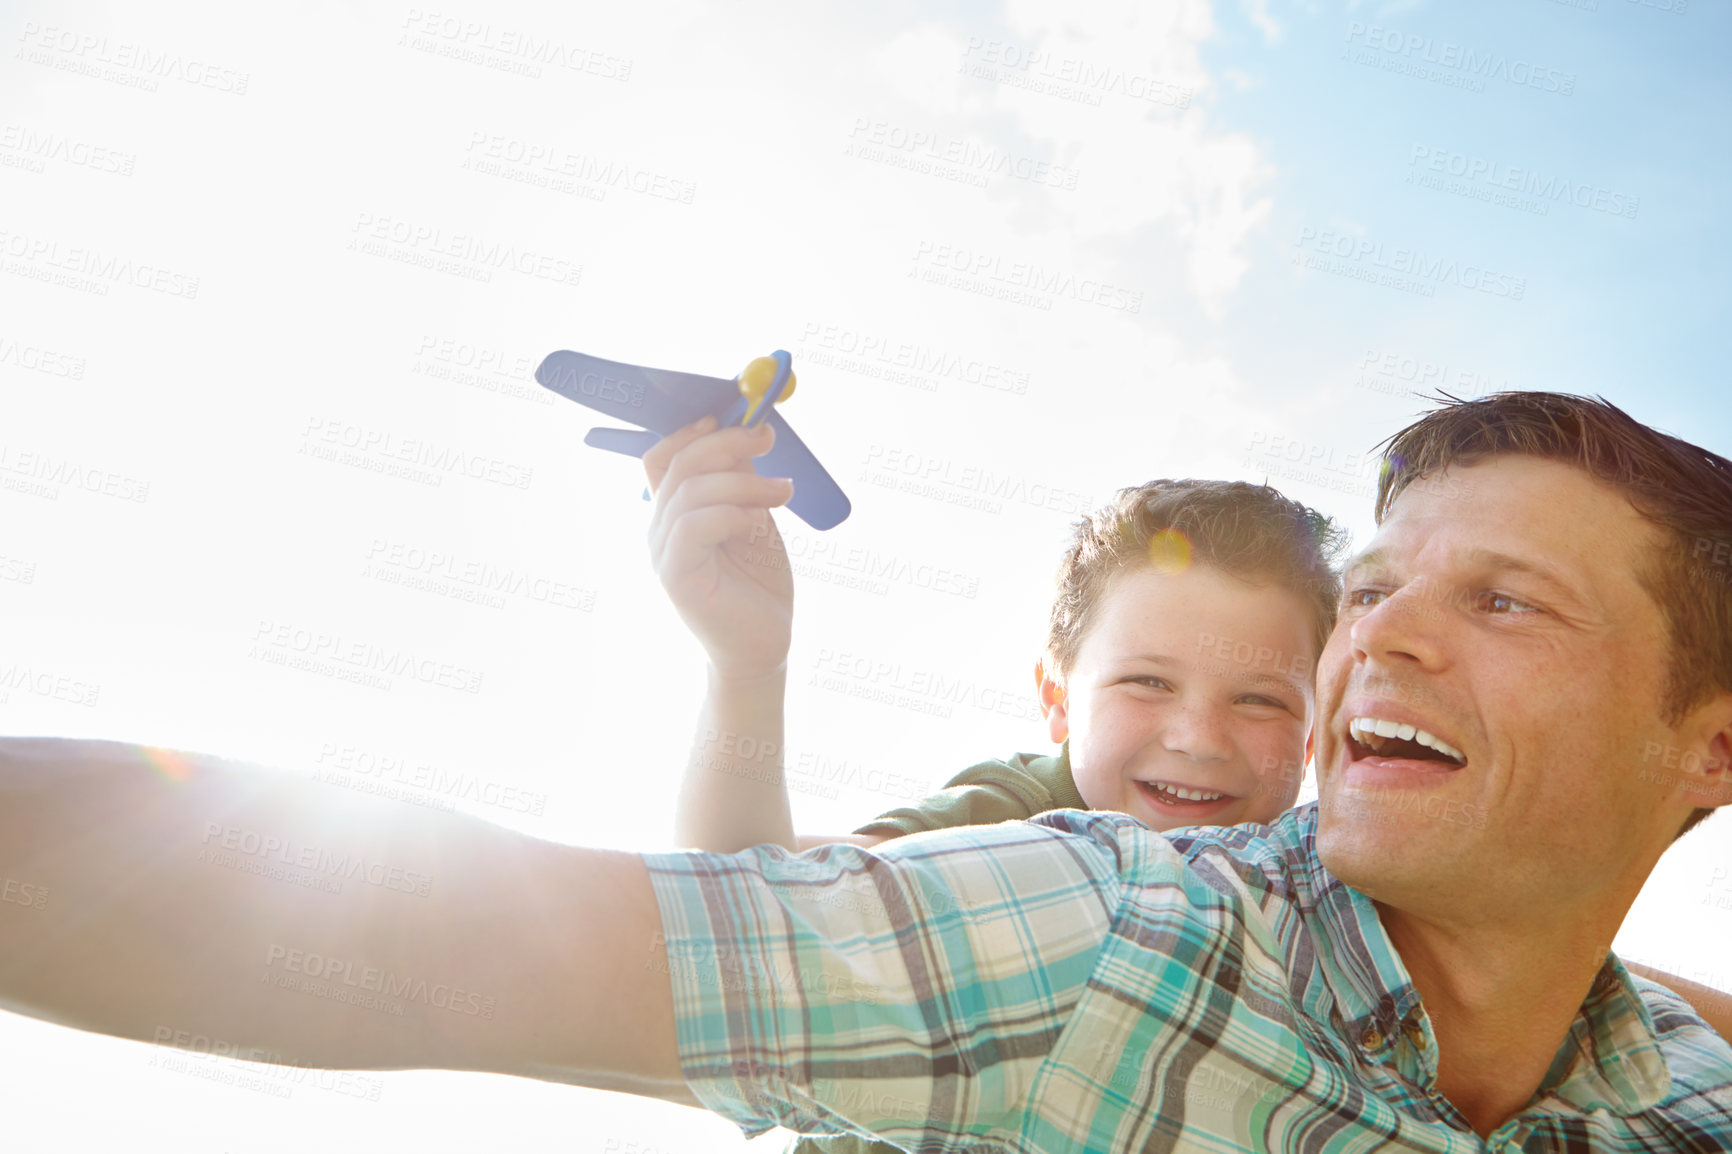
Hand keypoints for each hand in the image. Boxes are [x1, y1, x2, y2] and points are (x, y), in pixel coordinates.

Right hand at [644, 416, 793, 681]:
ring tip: (784, 491)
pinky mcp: (675, 576)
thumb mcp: (754, 517)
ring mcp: (663, 552)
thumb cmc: (758, 583)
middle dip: (726, 442)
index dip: (693, 428)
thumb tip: (744, 431)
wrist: (764, 644)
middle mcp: (660, 528)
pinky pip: (694, 525)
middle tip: (767, 438)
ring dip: (743, 482)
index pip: (662, 456)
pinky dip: (731, 512)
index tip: (738, 414)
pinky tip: (758, 523)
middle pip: (677, 464)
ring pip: (691, 490)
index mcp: (674, 511)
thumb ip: (741, 480)